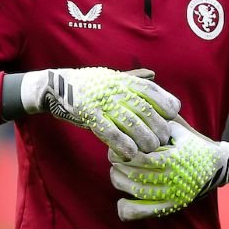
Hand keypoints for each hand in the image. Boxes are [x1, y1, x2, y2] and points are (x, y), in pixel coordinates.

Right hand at [20, 67, 180, 157]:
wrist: (55, 86)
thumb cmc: (87, 84)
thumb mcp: (110, 76)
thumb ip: (132, 78)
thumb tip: (153, 74)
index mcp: (122, 79)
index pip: (151, 90)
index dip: (165, 102)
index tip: (173, 115)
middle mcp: (115, 88)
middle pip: (145, 108)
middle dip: (158, 126)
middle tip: (165, 140)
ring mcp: (102, 101)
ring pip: (131, 122)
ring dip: (145, 138)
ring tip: (152, 150)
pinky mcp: (88, 113)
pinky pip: (109, 131)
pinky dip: (122, 143)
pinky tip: (132, 154)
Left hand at [110, 117, 228, 220]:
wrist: (218, 166)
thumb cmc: (194, 145)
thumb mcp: (180, 131)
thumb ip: (159, 126)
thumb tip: (134, 117)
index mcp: (174, 159)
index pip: (142, 159)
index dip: (125, 154)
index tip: (117, 146)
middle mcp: (174, 179)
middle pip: (136, 175)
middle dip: (119, 166)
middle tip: (113, 158)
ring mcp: (173, 195)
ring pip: (138, 193)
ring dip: (121, 183)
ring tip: (116, 172)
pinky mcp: (172, 207)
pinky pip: (145, 212)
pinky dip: (129, 210)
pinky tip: (121, 202)